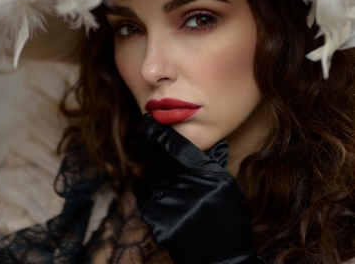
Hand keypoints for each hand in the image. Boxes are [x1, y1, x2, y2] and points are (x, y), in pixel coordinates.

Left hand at [133, 113, 259, 263]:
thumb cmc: (227, 219)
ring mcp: (172, 204)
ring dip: (155, 177)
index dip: (159, 132)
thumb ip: (210, 163)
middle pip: (161, 159)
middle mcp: (190, 187)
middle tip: (156, 151)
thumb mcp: (226, 186)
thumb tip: (200, 141)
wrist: (221, 258)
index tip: (147, 120)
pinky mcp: (158, 220)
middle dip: (156, 153)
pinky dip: (147, 193)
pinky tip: (160, 197)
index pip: (177, 146)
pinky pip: (143, 195)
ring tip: (169, 186)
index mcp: (209, 175)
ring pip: (150, 176)